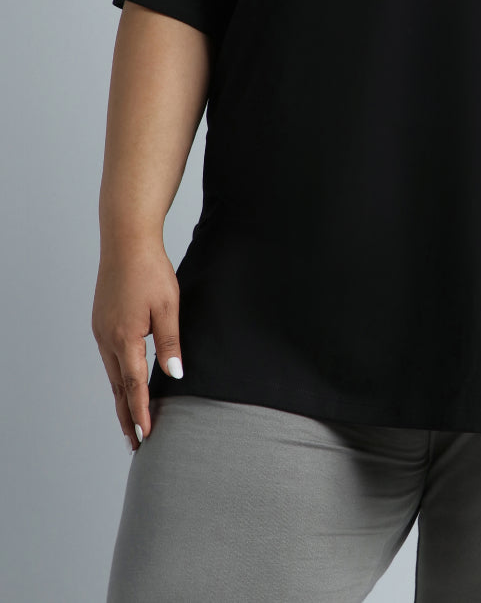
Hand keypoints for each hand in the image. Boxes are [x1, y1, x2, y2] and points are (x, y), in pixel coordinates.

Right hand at [91, 240, 183, 452]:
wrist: (126, 242)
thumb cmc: (151, 271)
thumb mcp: (169, 307)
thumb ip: (170, 343)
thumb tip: (175, 375)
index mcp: (125, 338)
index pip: (134, 386)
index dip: (141, 413)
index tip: (146, 435)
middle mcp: (107, 338)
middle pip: (118, 386)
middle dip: (127, 415)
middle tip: (135, 442)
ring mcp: (101, 330)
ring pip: (112, 373)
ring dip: (121, 397)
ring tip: (130, 419)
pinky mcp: (101, 321)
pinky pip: (109, 357)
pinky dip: (117, 376)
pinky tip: (124, 381)